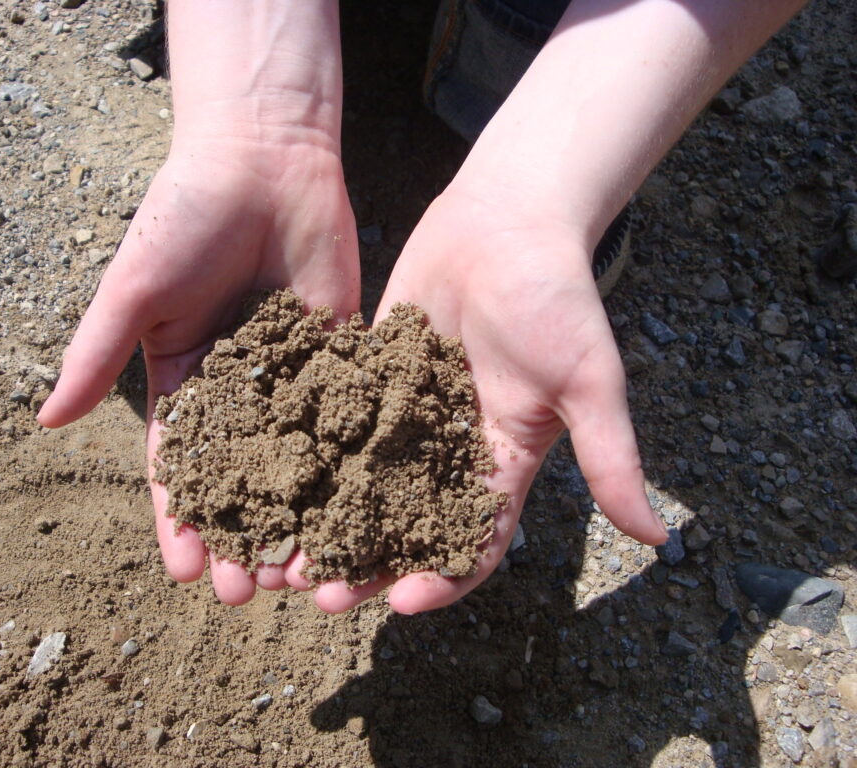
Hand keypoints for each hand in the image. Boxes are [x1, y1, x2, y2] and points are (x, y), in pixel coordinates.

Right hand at [37, 135, 358, 604]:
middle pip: (239, 476)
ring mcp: (292, 374)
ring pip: (296, 458)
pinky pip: (344, 413)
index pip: (177, 466)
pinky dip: (347, 462)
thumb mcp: (134, 290)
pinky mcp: (340, 354)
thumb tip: (46, 422)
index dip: (178, 520)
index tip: (184, 573)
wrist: (263, 157)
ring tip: (302, 571)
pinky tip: (355, 508)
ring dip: (298, 514)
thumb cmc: (185, 216)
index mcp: (183, 380)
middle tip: (244, 594)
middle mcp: (237, 388)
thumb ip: (95, 355)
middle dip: (241, 534)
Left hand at [309, 184, 665, 614]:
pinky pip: (334, 425)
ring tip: (285, 557)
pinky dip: (306, 455)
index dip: (442, 577)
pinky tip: (267, 477)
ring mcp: (403, 415)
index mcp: (500, 462)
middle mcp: (447, 449)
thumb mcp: (588, 381)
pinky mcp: (368, 377)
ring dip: (327, 522)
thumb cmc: (557, 297)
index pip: (471, 540)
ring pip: (359, 483)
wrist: (506, 220)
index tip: (402, 602)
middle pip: (403, 523)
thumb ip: (611, 458)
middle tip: (324, 595)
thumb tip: (661, 542)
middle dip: (367, 562)